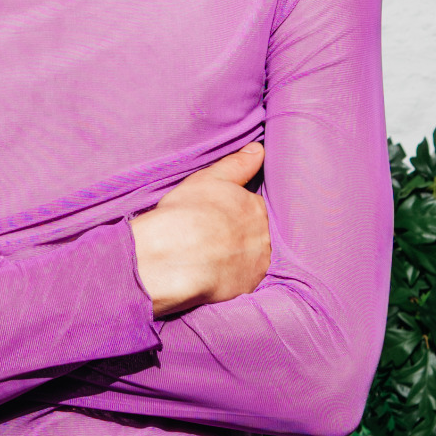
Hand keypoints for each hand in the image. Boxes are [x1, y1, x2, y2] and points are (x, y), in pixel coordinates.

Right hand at [130, 144, 269, 318]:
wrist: (171, 255)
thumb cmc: (186, 213)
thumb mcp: (209, 178)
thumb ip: (237, 164)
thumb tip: (259, 149)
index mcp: (255, 206)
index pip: (254, 208)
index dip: (236, 213)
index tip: (220, 219)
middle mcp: (264, 234)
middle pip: (257, 233)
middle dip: (242, 235)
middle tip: (216, 239)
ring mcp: (258, 262)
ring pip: (254, 257)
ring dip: (240, 258)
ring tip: (215, 258)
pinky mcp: (248, 286)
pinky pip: (245, 281)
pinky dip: (233, 278)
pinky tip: (215, 275)